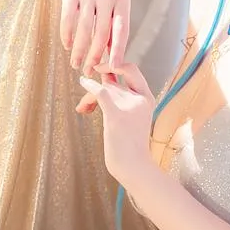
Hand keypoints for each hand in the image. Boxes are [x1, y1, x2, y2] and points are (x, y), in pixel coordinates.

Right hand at [59, 0, 130, 73]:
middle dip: (94, 55)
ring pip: (84, 28)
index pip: (122, 30)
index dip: (118, 50)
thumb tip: (114, 56)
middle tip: (88, 70)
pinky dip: (67, 34)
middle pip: (101, 32)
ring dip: (79, 49)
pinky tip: (67, 45)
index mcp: (123, 0)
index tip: (114, 67)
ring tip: (76, 63)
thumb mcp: (116, 2)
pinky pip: (68, 17)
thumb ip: (115, 26)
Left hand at [76, 61, 155, 186]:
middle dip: (98, 84)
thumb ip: (121, 95)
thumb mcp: (131, 115)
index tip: (102, 66)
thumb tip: (103, 76)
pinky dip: (89, 86)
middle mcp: (140, 99)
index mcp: (147, 98)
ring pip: (104, 89)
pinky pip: (100, 92)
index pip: (132, 69)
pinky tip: (82, 82)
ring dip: (89, 97)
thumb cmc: (129, 144)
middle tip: (88, 92)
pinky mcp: (116, 115)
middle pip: (113, 80)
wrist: (133, 166)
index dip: (116, 63)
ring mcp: (129, 106)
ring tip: (83, 107)